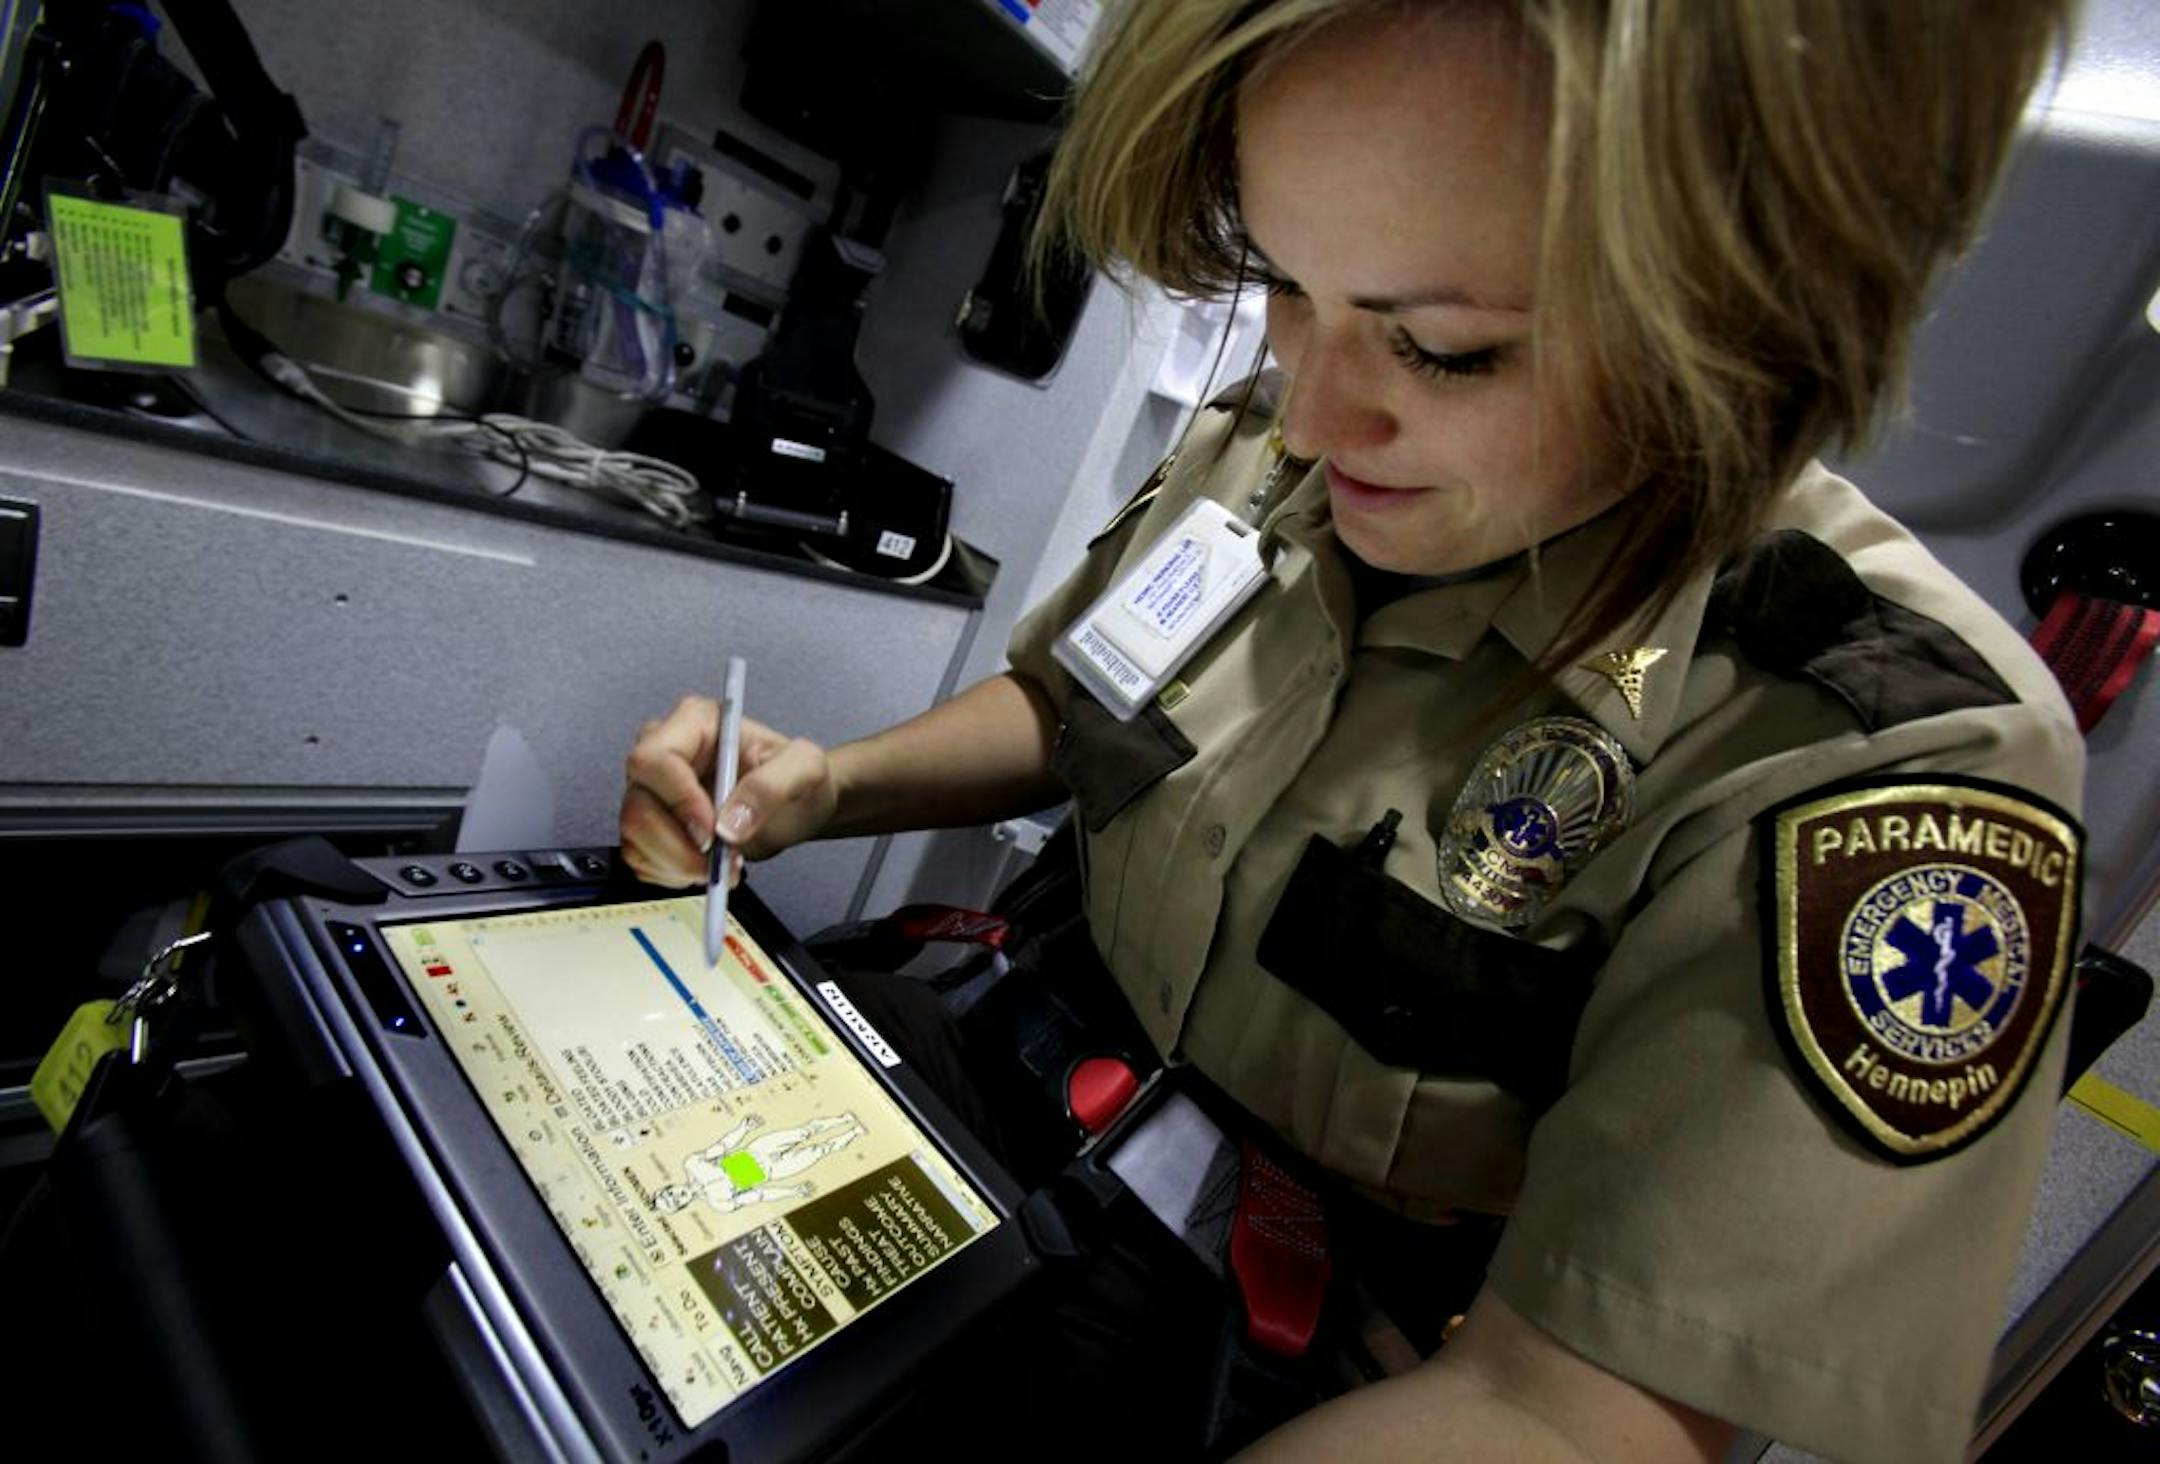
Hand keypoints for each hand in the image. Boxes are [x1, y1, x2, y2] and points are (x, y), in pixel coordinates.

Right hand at [619, 695, 840, 887]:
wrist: (799, 806)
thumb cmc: (799, 777)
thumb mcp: (805, 769)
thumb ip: (771, 786)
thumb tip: (728, 823)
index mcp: (694, 723)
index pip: (655, 760)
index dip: (679, 801)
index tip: (712, 832)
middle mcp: (665, 753)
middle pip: (638, 805)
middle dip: (678, 846)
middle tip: (719, 862)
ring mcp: (654, 791)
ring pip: (635, 837)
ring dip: (678, 865)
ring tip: (723, 866)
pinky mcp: (652, 825)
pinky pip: (641, 858)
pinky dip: (674, 874)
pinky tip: (707, 868)